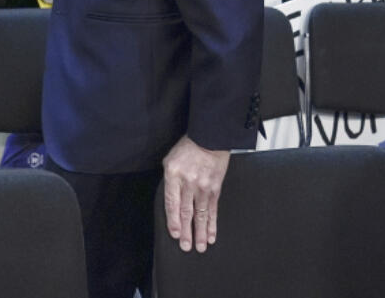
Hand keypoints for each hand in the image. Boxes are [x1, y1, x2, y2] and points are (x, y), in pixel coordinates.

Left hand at [162, 135, 229, 252]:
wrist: (210, 137)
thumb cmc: (187, 148)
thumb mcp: (170, 160)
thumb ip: (169, 180)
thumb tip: (170, 202)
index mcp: (173, 174)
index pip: (171, 202)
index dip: (173, 220)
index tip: (174, 234)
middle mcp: (188, 181)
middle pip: (186, 211)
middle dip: (186, 232)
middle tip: (186, 247)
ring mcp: (203, 186)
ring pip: (201, 213)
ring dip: (201, 232)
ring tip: (201, 247)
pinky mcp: (215, 188)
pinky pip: (213, 209)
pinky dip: (212, 223)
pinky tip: (212, 234)